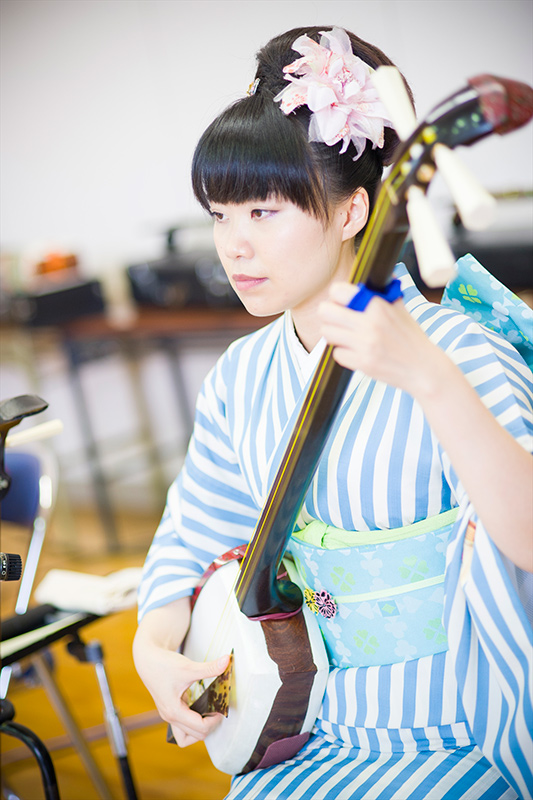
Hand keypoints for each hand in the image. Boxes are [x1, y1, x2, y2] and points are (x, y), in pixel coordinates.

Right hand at [138, 643, 229, 746]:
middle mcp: (170, 717)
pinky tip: (200, 708)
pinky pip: (182, 727)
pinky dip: (193, 723)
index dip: (215, 720)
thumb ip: (209, 668)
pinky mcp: (169, 711)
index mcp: (174, 711)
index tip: (221, 707)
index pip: (200, 728)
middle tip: (217, 709)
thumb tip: (227, 660)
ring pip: (186, 737)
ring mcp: (168, 716)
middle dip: (210, 725)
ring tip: (209, 713)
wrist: (147, 660)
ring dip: (199, 730)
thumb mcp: (188, 667)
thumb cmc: (164, 664)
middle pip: (195, 736)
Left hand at [319, 281, 440, 393]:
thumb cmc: (411, 338)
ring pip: (327, 333)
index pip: (338, 291)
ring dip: (334, 334)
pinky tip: (356, 351)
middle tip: (337, 318)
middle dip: (328, 314)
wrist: (423, 368)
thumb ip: (383, 294)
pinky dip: (344, 353)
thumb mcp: (400, 309)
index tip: (341, 302)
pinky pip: (337, 354)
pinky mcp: (362, 363)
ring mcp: (364, 345)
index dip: (337, 296)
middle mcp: (370, 324)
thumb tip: (374, 276)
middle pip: (325, 311)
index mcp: (378, 306)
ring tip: (347, 335)